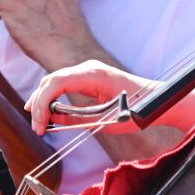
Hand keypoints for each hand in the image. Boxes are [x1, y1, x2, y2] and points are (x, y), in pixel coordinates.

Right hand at [24, 60, 153, 134]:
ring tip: (38, 122)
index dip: (43, 102)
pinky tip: (48, 112)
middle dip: (39, 103)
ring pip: (55, 81)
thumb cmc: (138, 110)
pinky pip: (64, 84)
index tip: (40, 124)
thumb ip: (78, 119)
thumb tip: (54, 119)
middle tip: (37, 127)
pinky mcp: (89, 77)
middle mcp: (88, 68)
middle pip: (51, 80)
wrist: (156, 101)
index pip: (57, 82)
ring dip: (44, 100)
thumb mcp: (107, 120)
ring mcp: (88, 71)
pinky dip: (53, 97)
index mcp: (94, 74)